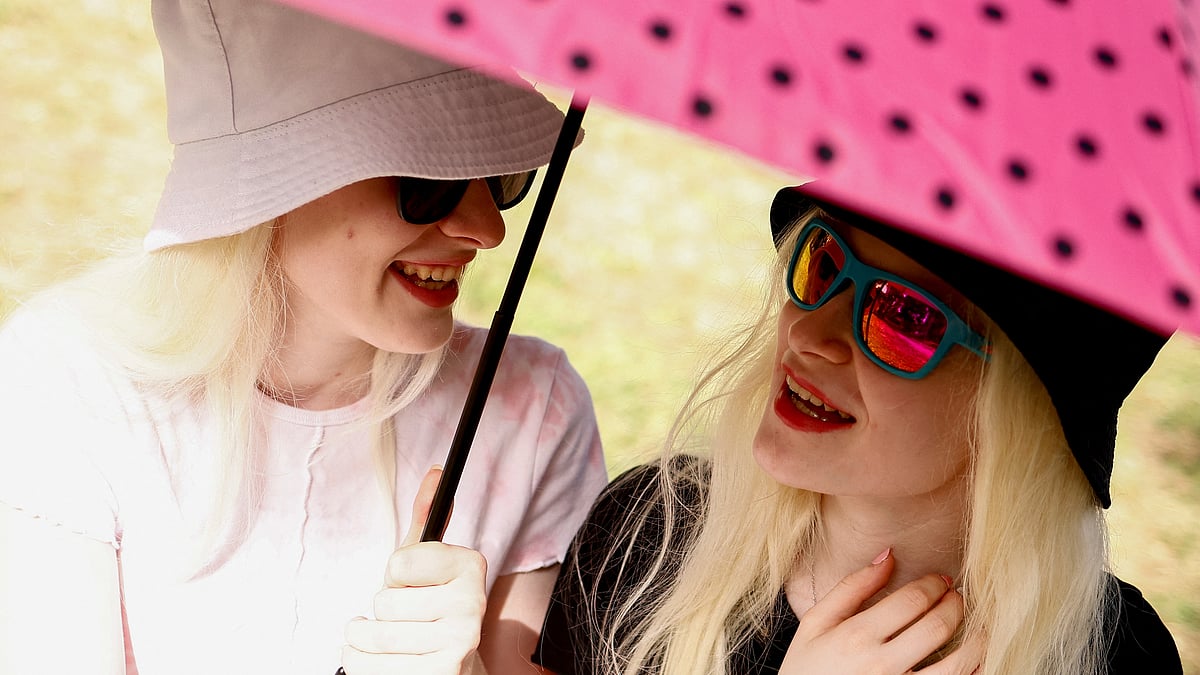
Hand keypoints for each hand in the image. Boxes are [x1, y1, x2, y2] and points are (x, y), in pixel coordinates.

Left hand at [341, 467, 488, 674]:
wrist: (448, 666)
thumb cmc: (429, 612)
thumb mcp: (427, 564)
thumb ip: (427, 517)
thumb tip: (435, 473)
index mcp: (471, 566)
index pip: (398, 562)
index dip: (395, 575)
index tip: (415, 585)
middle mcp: (473, 605)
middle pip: (383, 602)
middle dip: (382, 611)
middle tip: (406, 618)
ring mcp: (458, 644)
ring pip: (371, 634)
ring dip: (363, 638)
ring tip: (386, 640)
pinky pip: (365, 664)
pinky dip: (360, 663)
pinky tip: (383, 661)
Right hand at [780, 549, 980, 673]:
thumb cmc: (807, 667)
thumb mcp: (816, 623)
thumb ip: (851, 588)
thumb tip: (888, 555)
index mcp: (856, 636)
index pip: (911, 600)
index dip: (933, 584)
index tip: (940, 580)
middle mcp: (881, 665)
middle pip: (936, 627)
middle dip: (955, 605)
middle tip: (957, 598)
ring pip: (956, 666)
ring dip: (976, 641)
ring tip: (977, 628)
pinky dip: (972, 672)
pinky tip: (973, 661)